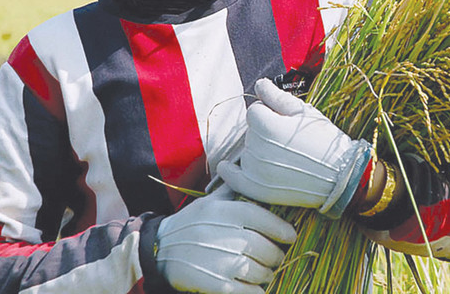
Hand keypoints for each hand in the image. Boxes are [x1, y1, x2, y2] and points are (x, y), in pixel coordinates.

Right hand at [155, 184, 295, 293]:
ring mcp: (220, 260)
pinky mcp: (215, 283)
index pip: (264, 219)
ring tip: (266, 272)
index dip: (282, 229)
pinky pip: (248, 291)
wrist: (158, 249)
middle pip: (266, 249)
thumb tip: (250, 169)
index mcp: (225, 212)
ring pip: (260, 271)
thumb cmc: (190, 223)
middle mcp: (225, 234)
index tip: (290, 236)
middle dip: (276, 256)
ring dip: (267, 274)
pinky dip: (256, 291)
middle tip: (276, 257)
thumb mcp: (209, 201)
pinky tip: (255, 288)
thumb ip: (233, 188)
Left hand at [217, 78, 371, 218]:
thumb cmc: (324, 140)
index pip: (255, 110)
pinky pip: (233, 178)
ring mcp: (254, 170)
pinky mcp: (257, 189)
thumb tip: (259, 83)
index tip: (287, 121)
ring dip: (258, 150)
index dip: (270, 112)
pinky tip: (226, 167)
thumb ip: (276, 96)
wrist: (339, 176)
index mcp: (265, 126)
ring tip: (285, 156)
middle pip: (250, 131)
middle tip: (290, 141)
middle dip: (265, 131)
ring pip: (246, 150)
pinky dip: (229, 172)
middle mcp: (256, 148)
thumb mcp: (303, 112)